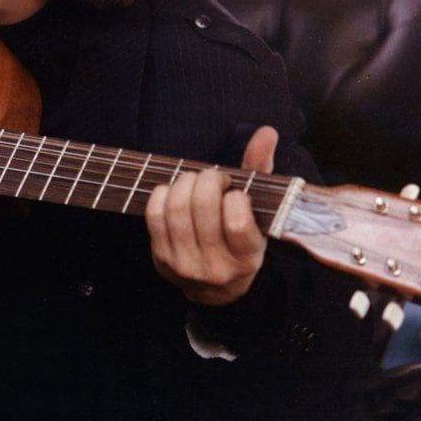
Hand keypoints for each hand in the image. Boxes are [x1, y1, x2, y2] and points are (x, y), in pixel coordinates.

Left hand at [145, 125, 277, 305]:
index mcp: (247, 258)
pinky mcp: (161, 259)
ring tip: (193, 181)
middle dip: (206, 181)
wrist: (216, 288)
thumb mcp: (259, 213)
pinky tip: (173, 191)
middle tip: (211, 178)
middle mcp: (217, 267)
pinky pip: (155, 216)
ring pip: (176, 210)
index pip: (237, 222)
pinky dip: (162, 194)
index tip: (235, 194)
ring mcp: (186, 265)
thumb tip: (266, 131)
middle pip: (202, 209)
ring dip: (183, 183)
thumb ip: (261, 170)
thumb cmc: (239, 239)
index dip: (233, 197)